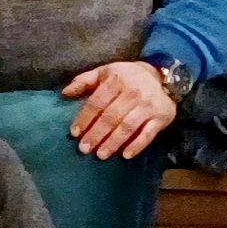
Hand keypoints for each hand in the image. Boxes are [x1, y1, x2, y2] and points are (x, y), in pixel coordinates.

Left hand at [62, 60, 177, 158]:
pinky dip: (137, 145)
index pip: (97, 102)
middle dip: (96, 134)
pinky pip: (148, 133)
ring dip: (113, 142)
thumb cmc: (126, 77)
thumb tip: (65, 93)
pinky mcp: (161, 116)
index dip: (84, 118)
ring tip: (101, 155)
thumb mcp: (105, 72)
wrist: (160, 77)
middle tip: (85, 149)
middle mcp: (133, 92)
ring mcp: (148, 105)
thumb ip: (85, 81)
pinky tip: (126, 155)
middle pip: (111, 117)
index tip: (74, 133)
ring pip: (128, 127)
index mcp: (117, 79)